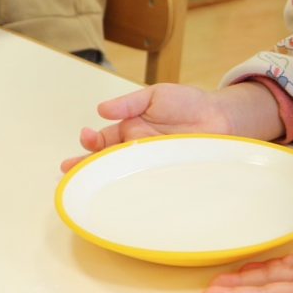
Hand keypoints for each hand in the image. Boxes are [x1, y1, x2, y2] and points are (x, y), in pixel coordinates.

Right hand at [61, 82, 283, 170]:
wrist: (222, 117)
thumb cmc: (189, 103)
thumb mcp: (156, 95)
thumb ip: (130, 103)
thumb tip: (102, 108)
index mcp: (131, 129)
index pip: (103, 140)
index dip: (91, 142)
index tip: (86, 138)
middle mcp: (138, 150)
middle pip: (108, 162)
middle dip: (87, 167)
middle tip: (70, 172)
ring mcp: (152, 165)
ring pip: (125, 176)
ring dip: (108, 182)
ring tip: (90, 187)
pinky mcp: (168, 177)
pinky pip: (150, 186)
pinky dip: (137, 192)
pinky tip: (125, 196)